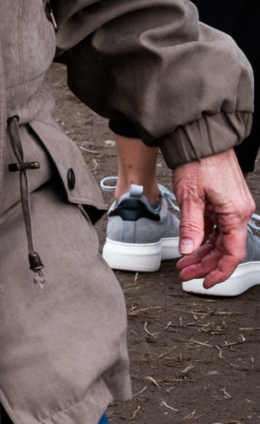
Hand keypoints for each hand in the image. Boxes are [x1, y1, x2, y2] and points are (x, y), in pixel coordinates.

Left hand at [173, 151, 253, 285]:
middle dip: (205, 265)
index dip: (219, 272)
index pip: (233, 254)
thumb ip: (191, 227)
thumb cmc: (199, 163)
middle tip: (184, 275)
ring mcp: (231, 207)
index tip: (205, 283)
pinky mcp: (223, 202)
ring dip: (202, 253)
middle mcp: (238, 212)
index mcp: (235, 214)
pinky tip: (190, 247)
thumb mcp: (191, 197)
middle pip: (225, 249)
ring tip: (183, 265)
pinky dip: (203, 239)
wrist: (201, 140)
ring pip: (219, 240)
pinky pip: (216, 228)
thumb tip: (188, 251)